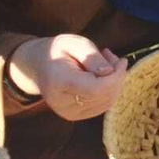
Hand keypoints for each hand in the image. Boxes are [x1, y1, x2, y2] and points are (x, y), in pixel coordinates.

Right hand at [9, 34, 126, 121]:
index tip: (121, 60)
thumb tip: (109, 72)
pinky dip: (110, 90)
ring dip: (116, 82)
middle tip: (112, 57)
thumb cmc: (57, 51)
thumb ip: (91, 56)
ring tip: (106, 62)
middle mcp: (62, 103)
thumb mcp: (73, 42)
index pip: (96, 89)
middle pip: (104, 96)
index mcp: (58, 82)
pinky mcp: (75, 116)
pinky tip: (104, 75)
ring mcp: (68, 113)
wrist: (37, 66)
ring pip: (107, 102)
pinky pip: (103, 105)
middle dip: (117, 76)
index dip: (115, 77)